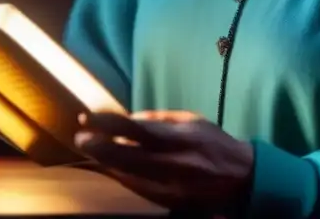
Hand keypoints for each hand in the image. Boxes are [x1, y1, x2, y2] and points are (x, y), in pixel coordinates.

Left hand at [75, 110, 253, 213]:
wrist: (240, 178)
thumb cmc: (213, 142)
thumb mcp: (190, 120)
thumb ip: (158, 120)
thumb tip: (127, 119)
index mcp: (180, 139)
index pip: (137, 131)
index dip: (109, 125)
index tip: (87, 117)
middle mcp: (173, 165)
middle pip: (126, 158)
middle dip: (98, 147)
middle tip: (80, 137)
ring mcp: (169, 187)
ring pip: (127, 175)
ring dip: (105, 162)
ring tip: (89, 149)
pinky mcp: (167, 202)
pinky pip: (135, 188)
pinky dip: (120, 175)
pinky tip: (109, 166)